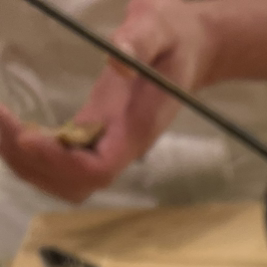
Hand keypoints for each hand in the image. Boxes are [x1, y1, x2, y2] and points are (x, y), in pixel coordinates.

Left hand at [0, 0, 218, 202]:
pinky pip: (61, 161)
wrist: (190, 47)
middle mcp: (120, 146)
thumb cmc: (176, 35)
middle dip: (33, 162)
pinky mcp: (94, 133)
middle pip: (75, 183)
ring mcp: (106, 143)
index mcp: (136, 130)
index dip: (60, 161)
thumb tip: (117, 64)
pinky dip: (31, 152)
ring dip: (27, 163)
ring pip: (65, 180)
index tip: (25, 134)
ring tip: (0, 121)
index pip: (97, 168)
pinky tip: (11, 125)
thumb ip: (140, 41)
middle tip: (0, 118)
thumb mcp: (160, 25)